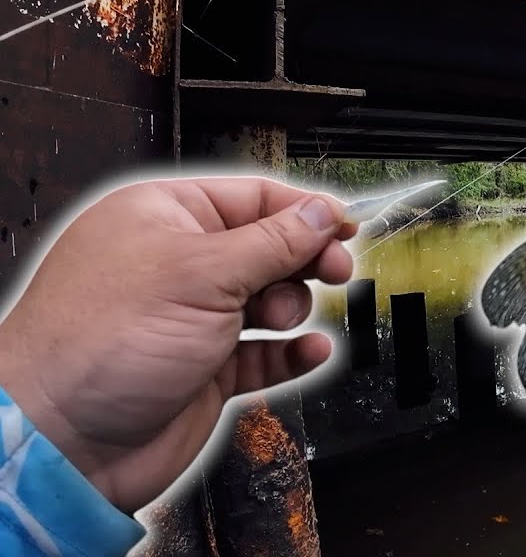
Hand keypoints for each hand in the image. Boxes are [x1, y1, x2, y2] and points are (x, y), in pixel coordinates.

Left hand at [0, 177, 357, 513]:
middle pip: (269, 247)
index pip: (253, 199)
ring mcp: (194, 318)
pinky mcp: (207, 369)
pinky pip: (267, 353)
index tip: (346, 227)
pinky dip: (292, 352)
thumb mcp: (203, 273)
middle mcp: (179, 264)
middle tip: (335, 271)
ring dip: (293, 308)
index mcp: (165, 217)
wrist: (64, 441)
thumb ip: (275, 241)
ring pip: (273, 300)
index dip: (305, 211)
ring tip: (283, 318)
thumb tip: (322, 212)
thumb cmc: (101, 344)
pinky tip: (309, 351)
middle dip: (305, 260)